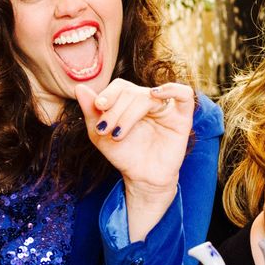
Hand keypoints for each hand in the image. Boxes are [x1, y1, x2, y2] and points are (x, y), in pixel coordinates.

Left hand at [75, 80, 194, 200]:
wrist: (141, 178)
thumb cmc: (123, 155)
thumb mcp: (100, 134)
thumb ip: (90, 111)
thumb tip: (79, 87)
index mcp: (131, 100)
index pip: (120, 86)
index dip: (108, 94)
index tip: (98, 107)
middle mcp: (149, 101)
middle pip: (131, 93)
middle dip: (114, 111)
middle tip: (106, 130)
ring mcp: (166, 109)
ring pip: (148, 97)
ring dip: (128, 114)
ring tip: (118, 134)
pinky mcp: (182, 119)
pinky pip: (185, 95)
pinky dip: (172, 89)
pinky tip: (155, 95)